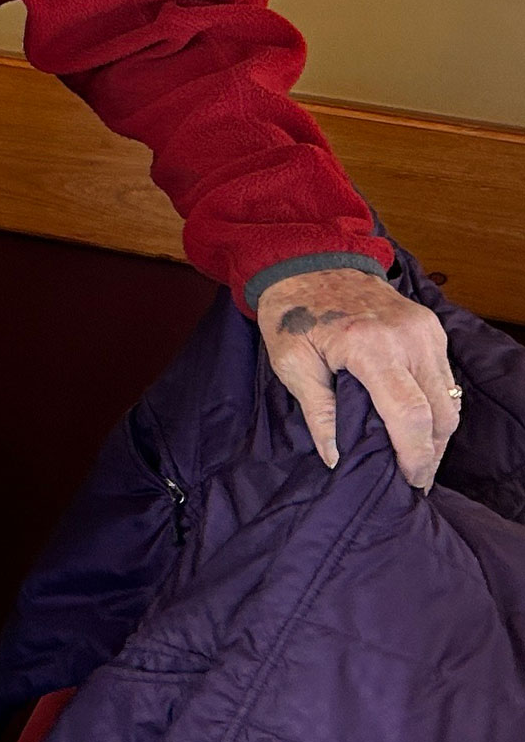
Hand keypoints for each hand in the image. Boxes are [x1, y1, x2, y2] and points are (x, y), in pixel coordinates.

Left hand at [256, 266, 457, 486]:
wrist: (308, 261)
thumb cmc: (292, 312)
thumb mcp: (290, 362)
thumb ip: (318, 413)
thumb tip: (337, 457)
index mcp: (370, 346)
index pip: (409, 413)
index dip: (414, 453)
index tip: (409, 480)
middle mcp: (408, 338)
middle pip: (440, 411)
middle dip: (432, 451)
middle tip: (414, 479)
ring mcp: (425, 330)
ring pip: (450, 397)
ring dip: (438, 432)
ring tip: (417, 458)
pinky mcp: (431, 328)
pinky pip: (444, 378)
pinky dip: (437, 406)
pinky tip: (418, 426)